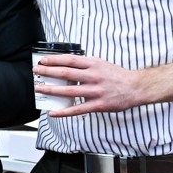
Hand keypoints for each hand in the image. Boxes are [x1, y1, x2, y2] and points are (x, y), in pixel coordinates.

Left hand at [33, 54, 148, 116]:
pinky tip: (53, 112)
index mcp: (94, 64)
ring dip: (52, 89)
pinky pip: (78, 109)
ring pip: (69, 90)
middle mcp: (93, 76)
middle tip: (36, 72)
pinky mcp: (98, 104)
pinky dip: (64, 111)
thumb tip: (65, 65)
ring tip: (40, 88)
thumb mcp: (101, 64)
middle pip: (66, 73)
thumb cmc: (117, 76)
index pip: (70, 60)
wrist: (136, 87)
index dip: (54, 60)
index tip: (43, 61)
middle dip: (48, 72)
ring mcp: (95, 91)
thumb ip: (85, 65)